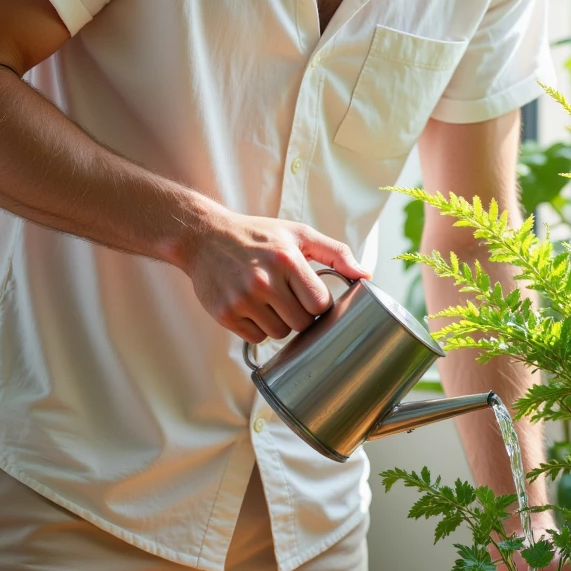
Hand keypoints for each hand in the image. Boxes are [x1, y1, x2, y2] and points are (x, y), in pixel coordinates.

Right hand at [180, 209, 369, 343]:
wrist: (205, 237)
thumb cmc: (258, 235)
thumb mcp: (298, 233)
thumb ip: (336, 253)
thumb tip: (366, 275)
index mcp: (287, 260)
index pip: (320, 304)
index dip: (318, 303)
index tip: (310, 294)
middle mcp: (264, 281)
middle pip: (302, 324)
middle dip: (300, 315)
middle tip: (288, 297)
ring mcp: (243, 299)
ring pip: (280, 334)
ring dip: (280, 322)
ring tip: (269, 300)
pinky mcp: (225, 314)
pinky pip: (257, 338)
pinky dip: (258, 327)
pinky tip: (252, 306)